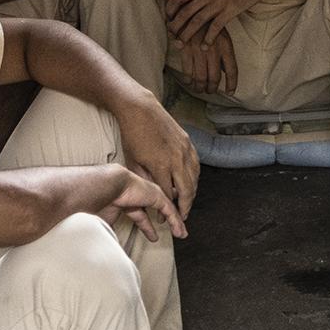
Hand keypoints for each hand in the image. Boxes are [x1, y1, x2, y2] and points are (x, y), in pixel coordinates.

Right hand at [101, 167, 185, 243]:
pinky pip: (170, 210)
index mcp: (126, 202)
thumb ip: (110, 232)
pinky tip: (180, 229)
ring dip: (175, 223)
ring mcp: (149, 194)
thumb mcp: (105, 222)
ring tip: (181, 234)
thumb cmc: (98, 203)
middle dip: (167, 221)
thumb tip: (109, 247)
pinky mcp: (156, 196)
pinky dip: (176, 221)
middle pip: (158, 210)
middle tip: (175, 231)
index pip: (140, 216)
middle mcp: (139, 196)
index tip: (152, 235)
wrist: (103, 187)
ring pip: (167, 211)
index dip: (147, 227)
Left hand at [113, 93, 199, 213]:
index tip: (164, 220)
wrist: (140, 110)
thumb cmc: (132, 135)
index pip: (168, 195)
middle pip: (186, 190)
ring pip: (194, 178)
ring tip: (187, 203)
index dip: (167, 210)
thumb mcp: (133, 162)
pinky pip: (196, 165)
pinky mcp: (188, 142)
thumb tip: (151, 196)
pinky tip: (191, 183)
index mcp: (161, 166)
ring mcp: (184, 150)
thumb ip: (144, 180)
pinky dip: (195, 177)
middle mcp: (177, 159)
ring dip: (192, 193)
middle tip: (182, 217)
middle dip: (185, 207)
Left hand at [167, 0, 274, 47]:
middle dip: (175, 26)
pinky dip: (209, 38)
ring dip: (188, 34)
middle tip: (171, 37)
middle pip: (185, 12)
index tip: (168, 19)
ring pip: (197, 21)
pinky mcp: (231, 10)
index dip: (170, 9)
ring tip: (182, 44)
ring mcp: (219, 2)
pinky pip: (216, 27)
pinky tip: (205, 46)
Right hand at [174, 27, 237, 95]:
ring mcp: (199, 51)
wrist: (191, 7)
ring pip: (200, 77)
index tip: (230, 92)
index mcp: (226, 46)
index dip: (232, 83)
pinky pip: (187, 70)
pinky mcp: (186, 50)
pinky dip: (188, 79)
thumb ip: (224, 54)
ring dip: (200, 86)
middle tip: (210, 91)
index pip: (232, 70)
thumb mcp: (222, 35)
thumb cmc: (208, 23)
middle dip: (212, 88)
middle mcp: (214, 51)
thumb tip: (225, 72)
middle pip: (214, 77)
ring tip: (200, 89)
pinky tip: (189, 82)